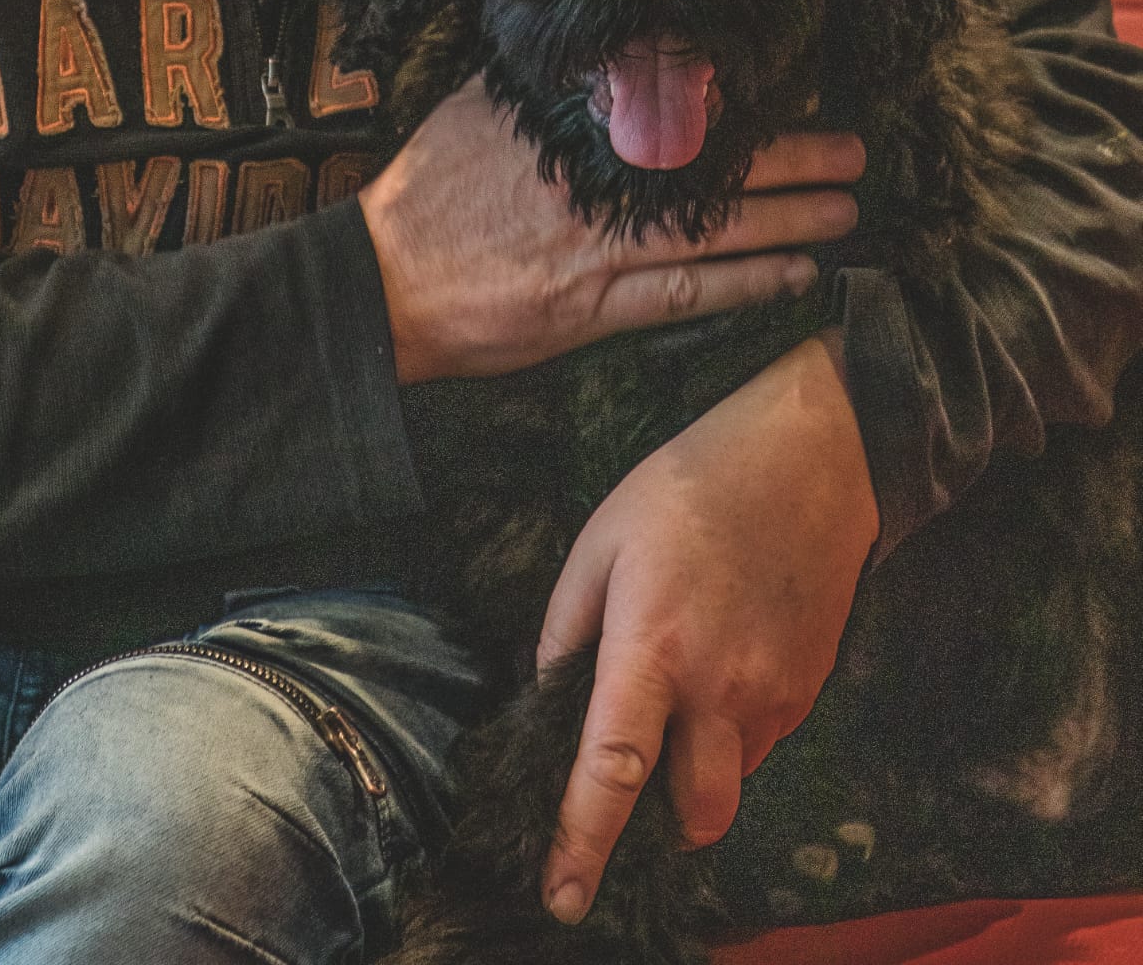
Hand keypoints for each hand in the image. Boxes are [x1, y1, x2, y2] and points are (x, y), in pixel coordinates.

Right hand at [358, 76, 863, 384]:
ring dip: (788, 219)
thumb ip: (533, 83)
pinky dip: (745, 285)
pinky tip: (795, 274)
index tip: (788, 86)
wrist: (382, 284)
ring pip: (714, 232)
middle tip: (852, 149)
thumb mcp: (472, 113)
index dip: (735, 100)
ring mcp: (597, 251)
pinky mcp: (593, 309)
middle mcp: (591, 186)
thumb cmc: (425, 196)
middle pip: (711, 167)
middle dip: (790, 157)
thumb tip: (585, 50)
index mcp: (563, 130)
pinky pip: (687, 296)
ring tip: (845, 208)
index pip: (665, 105)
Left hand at [536, 332, 879, 925]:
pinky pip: (766, 741)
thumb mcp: (601, 541)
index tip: (564, 897)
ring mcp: (775, 693)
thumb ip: (567, 628)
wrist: (808, 460)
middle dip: (662, 822)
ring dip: (701, 767)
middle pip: (693, 814)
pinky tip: (724, 663)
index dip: (583, 842)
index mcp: (652, 649)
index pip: (611, 771)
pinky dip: (737, 730)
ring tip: (683, 692)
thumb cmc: (688, 488)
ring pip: (733, 779)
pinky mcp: (811, 685)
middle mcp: (719, 688)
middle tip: (638, 782)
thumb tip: (546, 696)